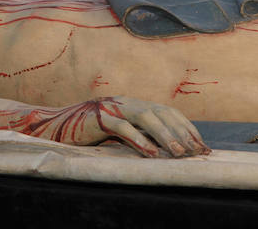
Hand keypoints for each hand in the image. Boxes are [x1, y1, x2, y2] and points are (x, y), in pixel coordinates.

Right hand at [15, 96, 208, 156]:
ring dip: (165, 135)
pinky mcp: (98, 118)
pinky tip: (151, 154)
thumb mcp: (120, 133)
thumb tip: (170, 151)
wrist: (56, 125)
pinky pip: (121, 127)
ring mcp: (112, 107)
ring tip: (179, 153)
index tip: (202, 146)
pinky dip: (138, 139)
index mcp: (134, 104)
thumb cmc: (90, 132)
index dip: (186, 127)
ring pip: (145, 116)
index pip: (168, 112)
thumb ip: (140, 135)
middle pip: (161, 112)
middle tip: (196, 152)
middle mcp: (126, 102)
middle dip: (181, 132)